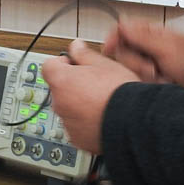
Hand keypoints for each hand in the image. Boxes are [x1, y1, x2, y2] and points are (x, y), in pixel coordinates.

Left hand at [42, 39, 138, 153]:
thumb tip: (76, 46)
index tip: (75, 64)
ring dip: (78, 104)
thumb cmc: (120, 93)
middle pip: (58, 88)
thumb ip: (84, 54)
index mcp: (62, 81)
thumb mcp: (105, 64)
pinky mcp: (77, 138)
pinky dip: (84, 122)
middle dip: (72, 84)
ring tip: (101, 102)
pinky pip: (76, 126)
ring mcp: (67, 122)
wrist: (135, 122)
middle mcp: (59, 102)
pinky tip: (102, 117)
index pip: (49, 66)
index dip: (62, 63)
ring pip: (67, 108)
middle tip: (94, 84)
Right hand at [101, 20, 183, 91]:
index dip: (114, 37)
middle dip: (135, 62)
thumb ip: (143, 37)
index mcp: (151, 34)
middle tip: (152, 68)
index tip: (109, 46)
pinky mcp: (144, 79)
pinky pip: (133, 79)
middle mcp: (145, 48)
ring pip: (126, 67)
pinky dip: (143, 82)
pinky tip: (156, 83)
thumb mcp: (168, 49)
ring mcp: (145, 63)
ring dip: (141, 73)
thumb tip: (122, 24)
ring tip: (159, 77)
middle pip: (121, 50)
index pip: (123, 29)